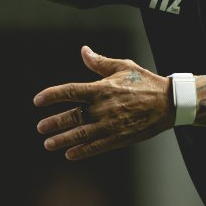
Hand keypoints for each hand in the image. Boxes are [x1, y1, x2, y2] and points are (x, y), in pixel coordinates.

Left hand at [34, 46, 173, 159]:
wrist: (168, 103)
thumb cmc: (145, 82)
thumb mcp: (123, 67)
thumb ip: (100, 62)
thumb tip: (83, 51)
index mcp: (102, 88)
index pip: (70, 91)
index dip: (52, 95)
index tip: (38, 100)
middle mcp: (103, 107)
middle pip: (73, 116)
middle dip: (54, 123)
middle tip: (40, 128)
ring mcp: (111, 124)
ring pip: (81, 134)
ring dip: (63, 139)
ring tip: (48, 144)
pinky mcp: (119, 137)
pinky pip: (96, 146)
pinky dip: (82, 151)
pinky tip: (70, 154)